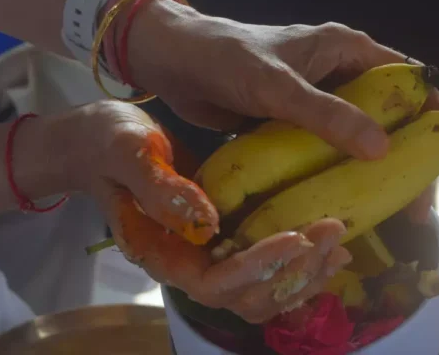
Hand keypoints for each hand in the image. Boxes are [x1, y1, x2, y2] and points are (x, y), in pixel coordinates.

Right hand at [67, 101, 351, 322]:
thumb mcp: (129, 154)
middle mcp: (187, 264)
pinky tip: (328, 239)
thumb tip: (206, 223)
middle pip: (247, 297)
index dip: (258, 267)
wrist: (99, 141)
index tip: (296, 234)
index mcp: (161, 253)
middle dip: (293, 270)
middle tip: (332, 230)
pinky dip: (300, 262)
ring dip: (304, 274)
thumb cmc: (107, 143)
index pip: (214, 283)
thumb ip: (160, 191)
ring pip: (262, 292)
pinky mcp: (224, 239)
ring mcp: (207, 255)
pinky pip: (267, 269)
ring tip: (340, 242)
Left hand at [124, 1, 438, 221]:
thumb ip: (327, 114)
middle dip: (404, 156)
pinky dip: (336, 175)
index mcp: (346, 50)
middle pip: (387, 115)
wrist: (174, 63)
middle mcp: (337, 75)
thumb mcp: (278, 86)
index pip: (407, 78)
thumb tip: (382, 149)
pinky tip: (344, 206)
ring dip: (371, 172)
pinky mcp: (291, 125)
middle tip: (417, 202)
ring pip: (355, 138)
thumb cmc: (227, 60)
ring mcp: (313, 103)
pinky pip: (324, 152)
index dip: (430, 113)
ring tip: (388, 213)